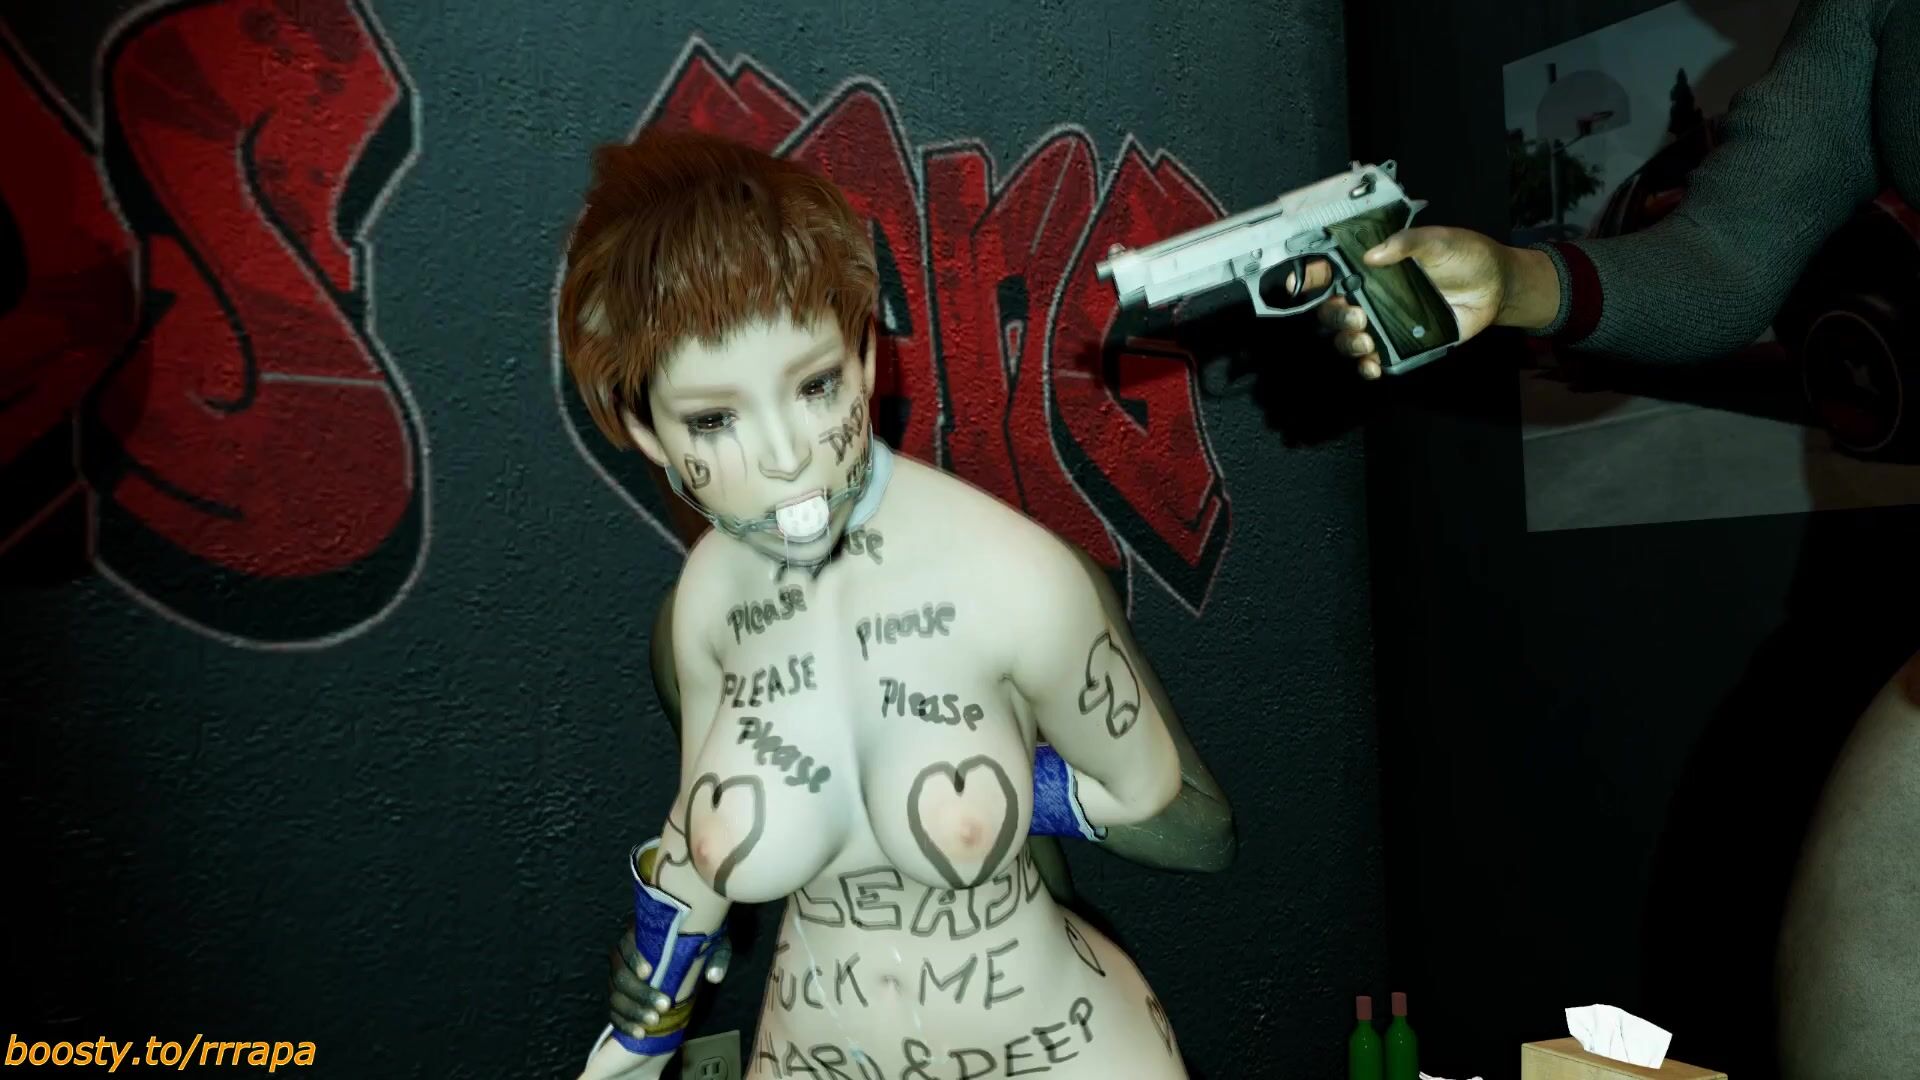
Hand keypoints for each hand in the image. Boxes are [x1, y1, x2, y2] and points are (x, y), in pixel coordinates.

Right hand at [609, 918, 731, 1036]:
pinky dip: (625, 1024)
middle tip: (664, 1006)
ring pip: (616, 996)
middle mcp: (622, 956)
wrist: (687, 957)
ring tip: (654, 1022)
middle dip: (641, 993)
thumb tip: (714, 976)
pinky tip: (640, 1034)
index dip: (634, 958)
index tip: (649, 972)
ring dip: (634, 1011)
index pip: (626, 944)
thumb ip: (716, 957)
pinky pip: (614, 1013)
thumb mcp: (713, 944)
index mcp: (639, 935)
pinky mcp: (618, 998)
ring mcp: (617, 979)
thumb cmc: (698, 945)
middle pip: (620, 975)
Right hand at [1286, 226, 1538, 378]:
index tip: (1298, 284)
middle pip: (1331, 311)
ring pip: (1346, 338)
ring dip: (1348, 343)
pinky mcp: (1400, 345)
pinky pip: (1372, 361)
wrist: (1495, 286)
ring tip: (1367, 341)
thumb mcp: (1438, 240)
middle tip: (1358, 315)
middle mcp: (1371, 296)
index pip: (1330, 272)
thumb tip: (1374, 255)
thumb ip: (1407, 243)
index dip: (1309, 278)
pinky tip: (1373, 366)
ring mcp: (1383, 322)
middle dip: (1335, 317)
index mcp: (1373, 267)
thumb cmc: (1465, 256)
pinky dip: (1367, 367)